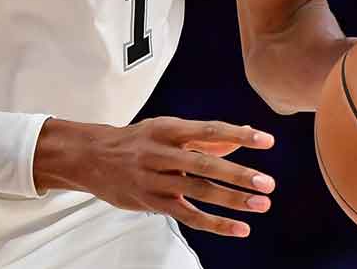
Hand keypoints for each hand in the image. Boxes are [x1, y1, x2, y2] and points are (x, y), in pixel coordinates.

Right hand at [36, 117, 274, 237]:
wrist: (90, 157)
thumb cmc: (134, 141)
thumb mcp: (165, 130)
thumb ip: (203, 137)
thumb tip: (242, 135)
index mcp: (167, 129)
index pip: (208, 131)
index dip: (238, 136)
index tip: (265, 140)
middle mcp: (160, 153)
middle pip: (204, 164)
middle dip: (237, 175)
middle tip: (266, 182)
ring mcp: (154, 179)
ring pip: (198, 191)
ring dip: (232, 200)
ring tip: (260, 204)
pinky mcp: (151, 201)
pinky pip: (187, 215)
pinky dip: (215, 223)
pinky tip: (238, 228)